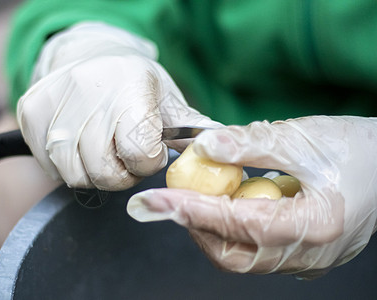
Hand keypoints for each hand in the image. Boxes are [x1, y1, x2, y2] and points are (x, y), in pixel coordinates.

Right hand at [18, 22, 218, 190]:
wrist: (88, 55)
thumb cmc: (134, 84)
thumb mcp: (167, 99)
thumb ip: (192, 129)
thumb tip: (221, 148)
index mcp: (131, 87)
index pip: (139, 153)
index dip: (147, 162)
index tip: (148, 152)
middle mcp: (88, 91)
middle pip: (104, 172)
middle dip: (121, 174)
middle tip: (124, 156)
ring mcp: (54, 103)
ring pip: (74, 175)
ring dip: (92, 172)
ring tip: (101, 148)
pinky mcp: (30, 113)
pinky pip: (50, 166)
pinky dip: (67, 165)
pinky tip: (78, 144)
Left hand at [127, 116, 376, 278]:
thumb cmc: (356, 149)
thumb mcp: (303, 138)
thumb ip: (251, 144)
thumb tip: (204, 147)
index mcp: (315, 224)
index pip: (238, 224)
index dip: (191, 211)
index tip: (154, 200)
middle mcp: (309, 252)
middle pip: (233, 254)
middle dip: (194, 227)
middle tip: (168, 200)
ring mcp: (306, 258)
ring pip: (240, 256)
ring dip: (209, 229)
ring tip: (193, 199)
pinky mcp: (301, 253)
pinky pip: (253, 250)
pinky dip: (229, 230)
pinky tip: (222, 205)